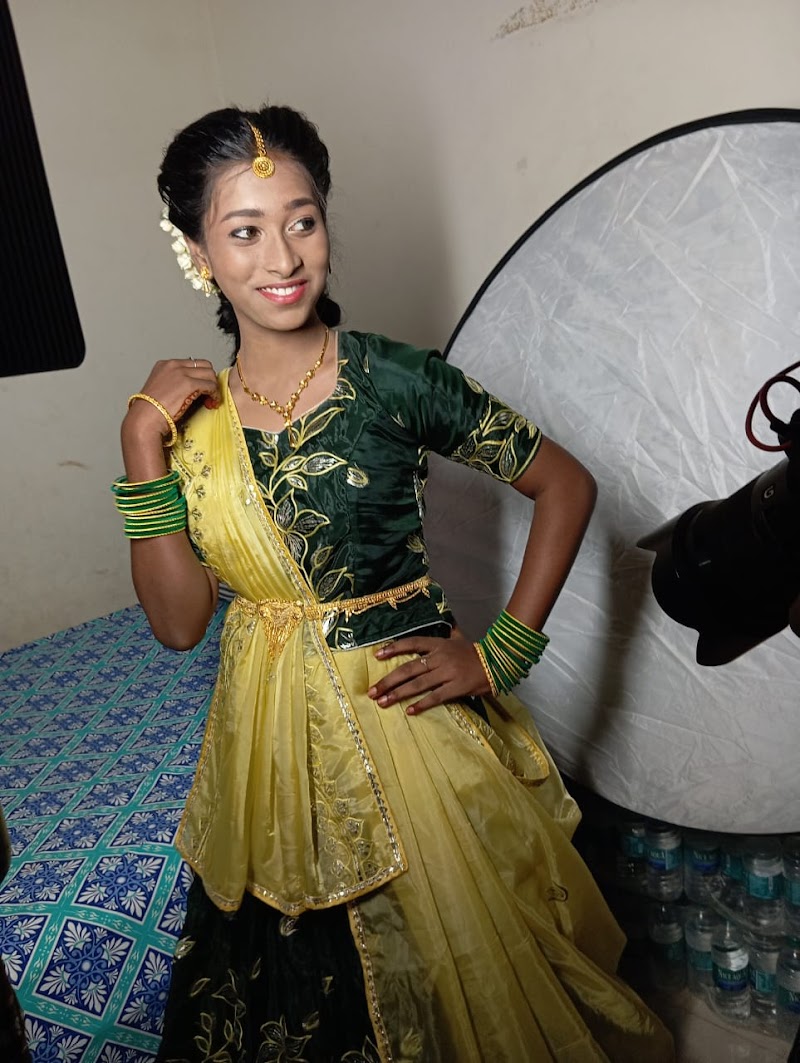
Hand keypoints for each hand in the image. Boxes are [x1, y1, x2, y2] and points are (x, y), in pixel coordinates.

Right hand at [124, 358, 219, 442]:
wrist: (145, 418)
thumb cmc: (150, 411)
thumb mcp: (160, 389)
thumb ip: (174, 383)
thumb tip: (191, 388)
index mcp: (165, 365)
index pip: (192, 363)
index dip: (200, 376)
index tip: (201, 388)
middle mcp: (173, 365)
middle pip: (204, 365)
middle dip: (209, 379)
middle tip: (209, 393)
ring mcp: (181, 373)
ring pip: (210, 374)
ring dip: (213, 387)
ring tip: (210, 399)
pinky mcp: (189, 384)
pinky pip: (211, 386)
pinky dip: (214, 394)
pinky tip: (211, 402)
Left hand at [368, 628, 490, 714]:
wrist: (498, 662)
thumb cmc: (476, 652)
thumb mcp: (459, 638)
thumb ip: (449, 632)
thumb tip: (446, 622)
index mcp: (439, 644)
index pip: (412, 643)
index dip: (394, 648)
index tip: (377, 655)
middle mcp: (440, 657)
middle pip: (409, 668)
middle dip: (388, 680)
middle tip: (373, 691)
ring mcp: (448, 673)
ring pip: (418, 684)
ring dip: (398, 693)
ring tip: (383, 702)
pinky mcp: (456, 687)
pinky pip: (436, 697)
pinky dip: (422, 704)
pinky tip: (410, 711)